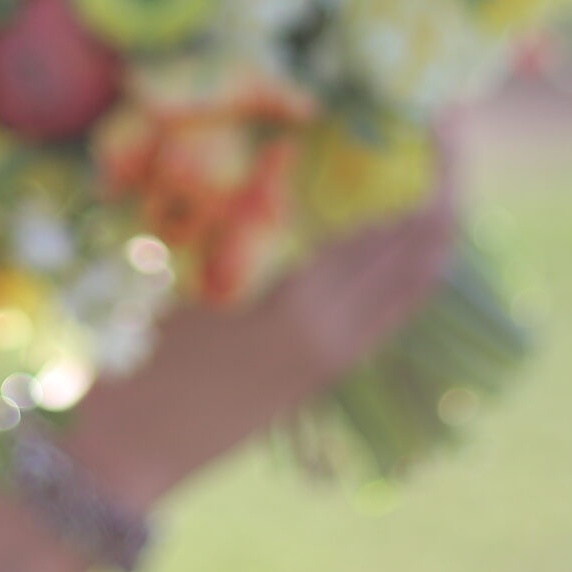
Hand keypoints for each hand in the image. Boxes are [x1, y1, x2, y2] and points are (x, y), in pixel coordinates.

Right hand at [60, 160, 458, 511]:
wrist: (124, 454)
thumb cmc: (134, 356)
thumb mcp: (183, 276)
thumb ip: (243, 223)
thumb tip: (286, 157)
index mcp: (303, 303)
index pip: (392, 225)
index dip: (426, 170)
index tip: (439, 117)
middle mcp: (337, 331)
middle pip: (421, 252)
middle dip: (444, 193)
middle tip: (448, 134)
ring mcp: (336, 358)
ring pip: (415, 287)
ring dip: (431, 233)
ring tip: (438, 176)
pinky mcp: (323, 376)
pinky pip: (390, 314)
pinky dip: (407, 271)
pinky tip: (402, 242)